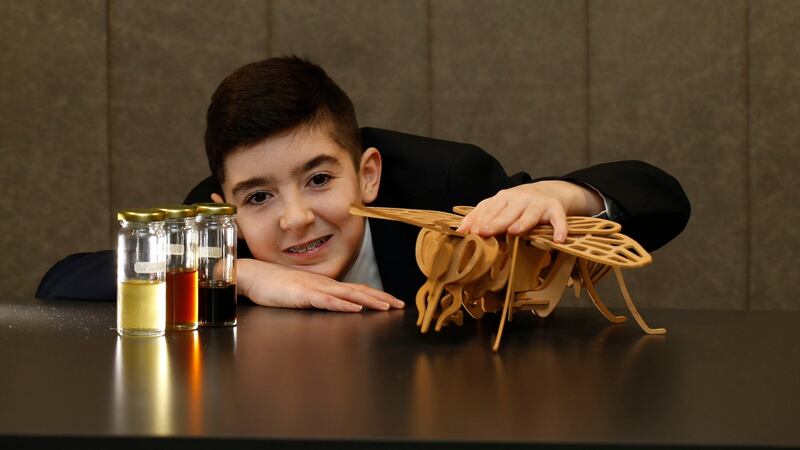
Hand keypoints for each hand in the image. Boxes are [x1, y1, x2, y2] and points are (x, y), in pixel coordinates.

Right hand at [237, 258, 404, 311]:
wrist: (252, 276)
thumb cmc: (273, 286)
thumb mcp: (300, 294)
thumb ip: (317, 299)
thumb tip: (334, 306)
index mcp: (325, 285)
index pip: (356, 289)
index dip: (376, 295)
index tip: (393, 302)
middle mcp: (324, 284)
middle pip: (358, 291)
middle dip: (381, 298)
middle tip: (400, 305)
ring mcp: (314, 288)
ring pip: (347, 295)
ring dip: (368, 301)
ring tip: (386, 307)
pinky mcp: (302, 295)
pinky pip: (325, 301)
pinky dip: (342, 305)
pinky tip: (354, 309)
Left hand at [456, 181, 603, 242]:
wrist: (550, 191)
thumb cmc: (518, 205)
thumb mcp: (499, 206)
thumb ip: (481, 217)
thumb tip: (459, 232)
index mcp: (503, 198)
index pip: (489, 209)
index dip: (479, 220)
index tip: (470, 232)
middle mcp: (520, 198)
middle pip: (506, 213)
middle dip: (495, 222)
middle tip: (484, 232)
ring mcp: (538, 203)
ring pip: (530, 214)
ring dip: (523, 222)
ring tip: (515, 231)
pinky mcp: (555, 209)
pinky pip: (558, 220)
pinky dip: (560, 229)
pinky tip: (559, 240)